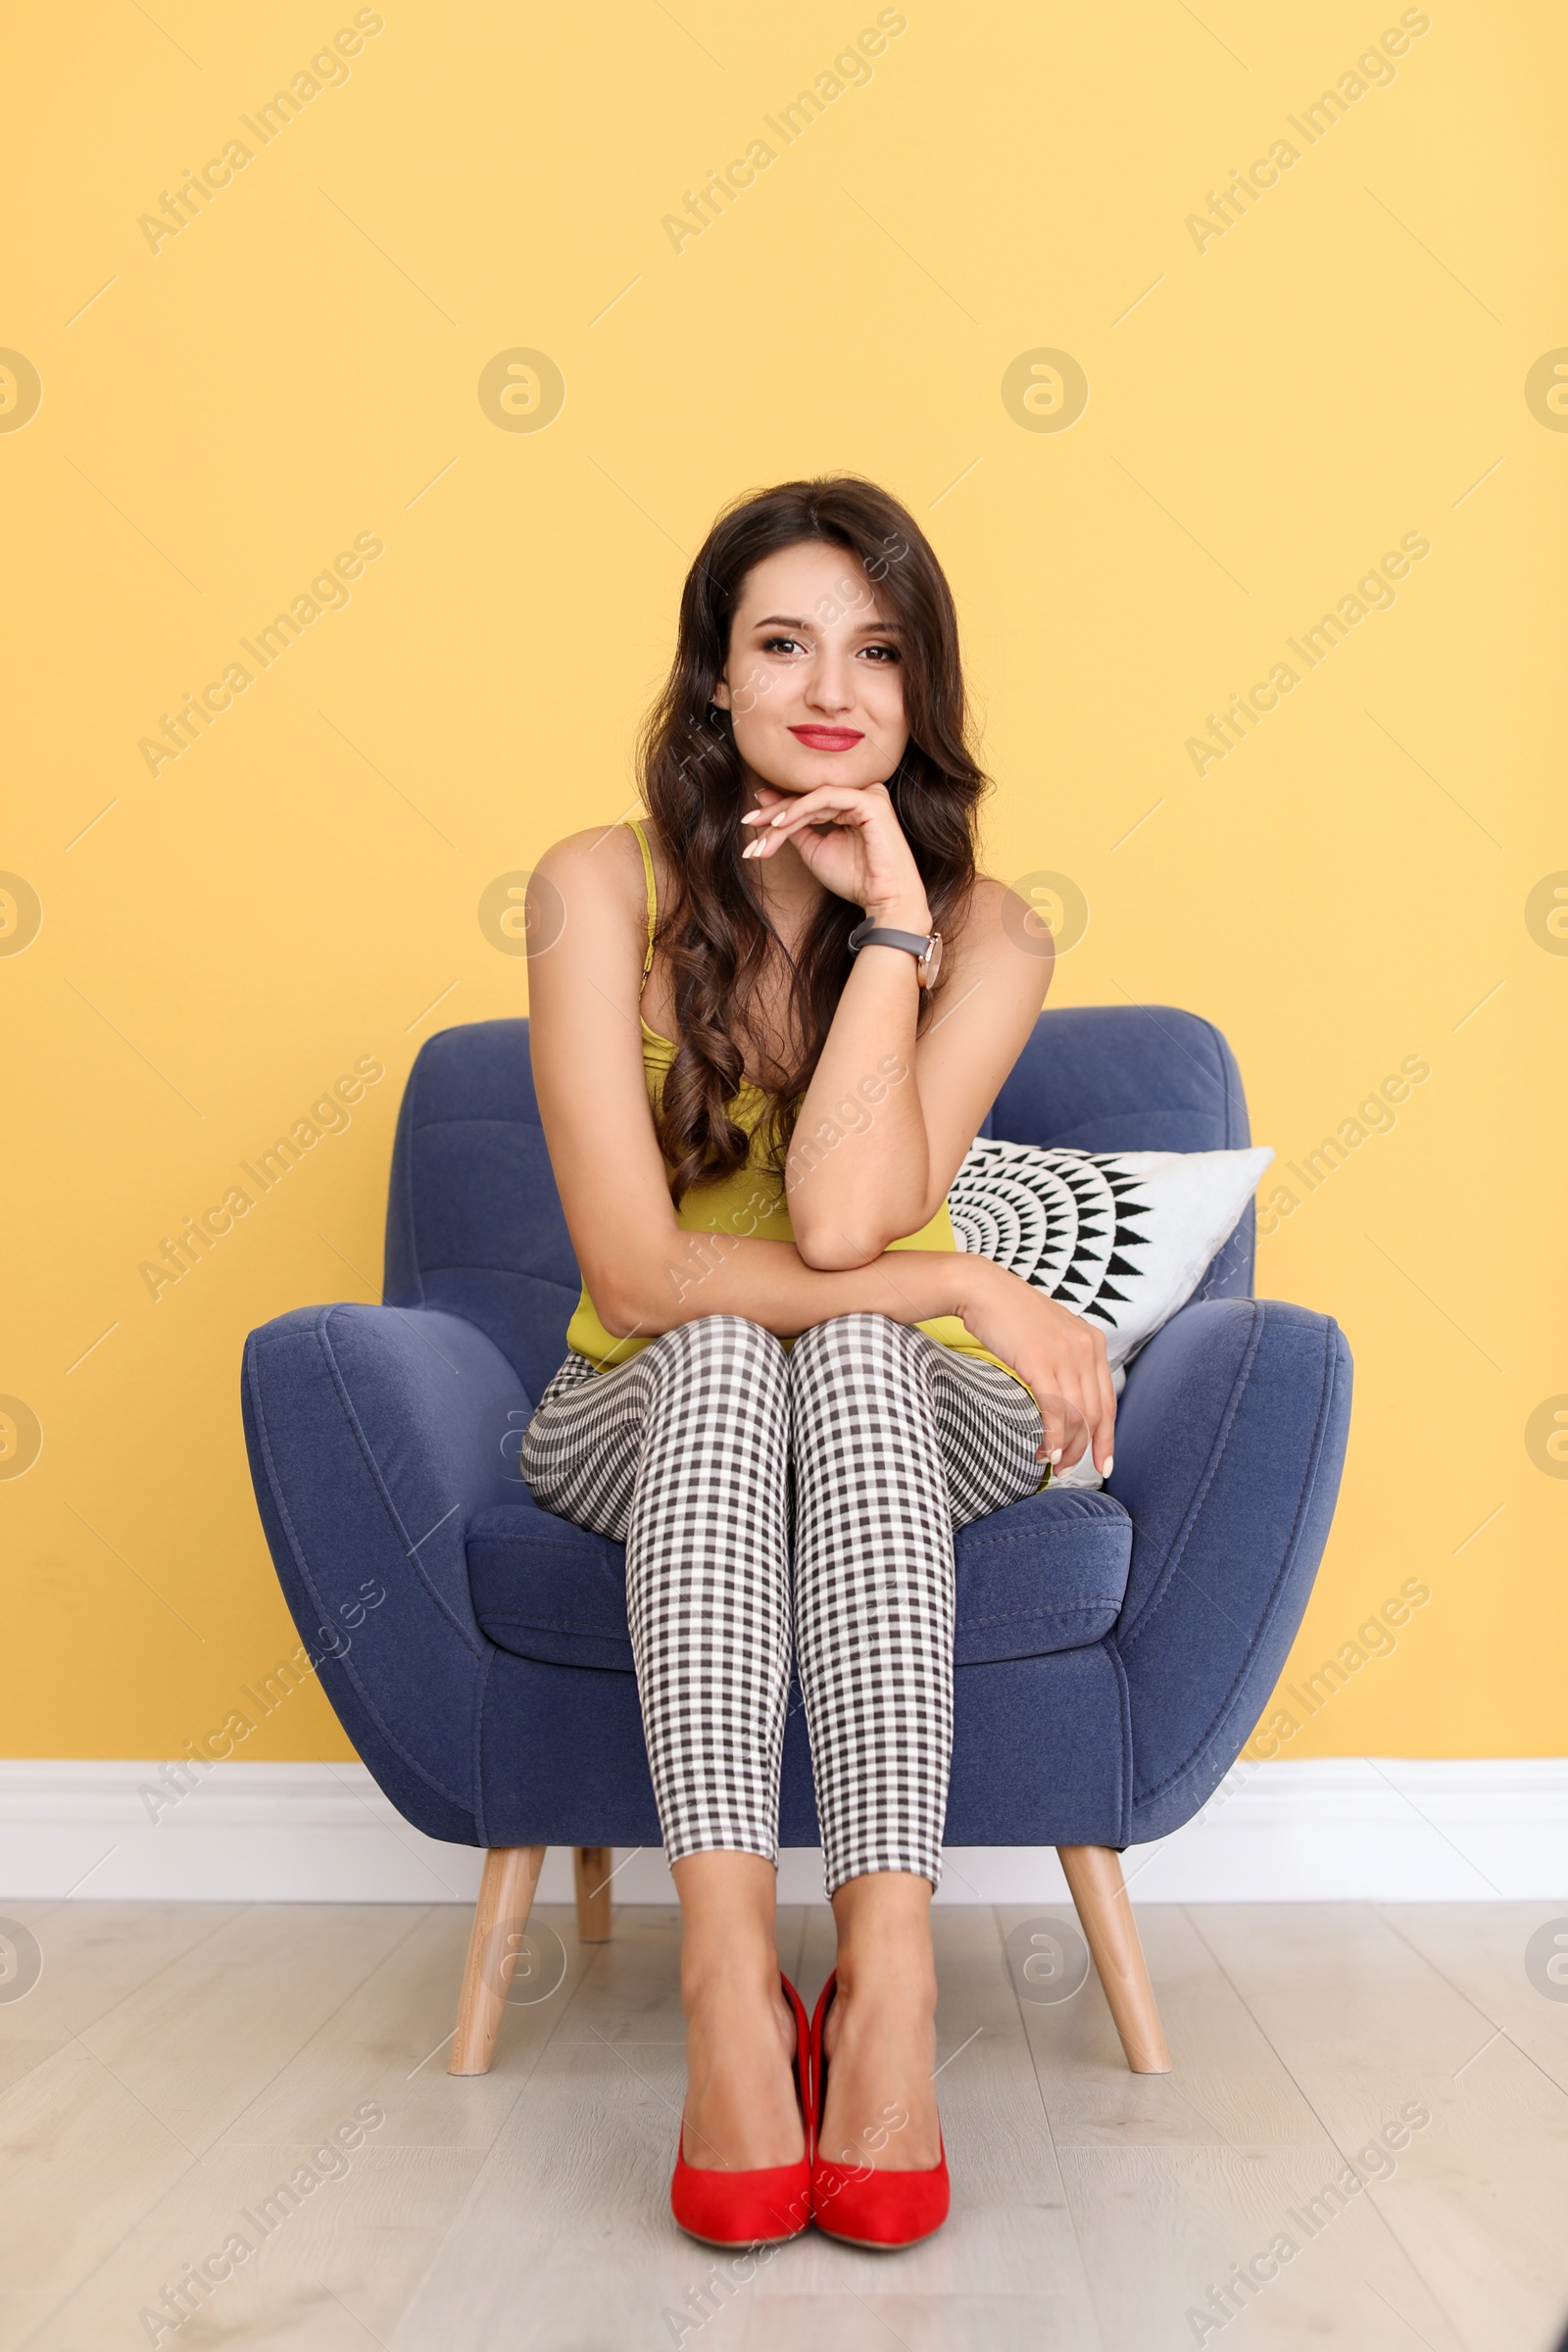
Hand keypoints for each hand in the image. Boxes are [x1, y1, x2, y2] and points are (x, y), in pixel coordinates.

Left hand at [741, 781, 930, 927]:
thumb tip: (765, 800)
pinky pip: (826, 797)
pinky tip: (782, 824)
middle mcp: (861, 795)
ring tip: (764, 833)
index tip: (750, 824)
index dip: (777, 812)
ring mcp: (868, 795)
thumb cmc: (855, 879)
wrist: (884, 900)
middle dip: (775, 813)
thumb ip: (793, 826)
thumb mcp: (814, 850)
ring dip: (783, 816)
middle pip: (808, 798)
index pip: (808, 802)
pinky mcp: (870, 800)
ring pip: (813, 798)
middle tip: (749, 823)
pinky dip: (801, 809)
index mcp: (851, 805)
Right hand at [949, 1255, 1116, 1475]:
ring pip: (1077, 1415)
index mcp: (1093, 1342)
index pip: (1109, 1400)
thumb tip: (1068, 1399)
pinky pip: (1055, 1408)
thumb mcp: (1051, 1336)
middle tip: (1072, 1470)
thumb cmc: (1010, 1315)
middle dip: (1088, 1448)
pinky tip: (1046, 1451)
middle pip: (1097, 1412)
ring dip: (1067, 1447)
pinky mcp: (1041, 1361)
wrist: (981, 1289)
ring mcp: (1065, 1354)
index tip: (1103, 1462)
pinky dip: (1054, 1436)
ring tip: (1054, 1464)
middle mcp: (1086, 1348)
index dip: (1107, 1436)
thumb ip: (1066, 1361)